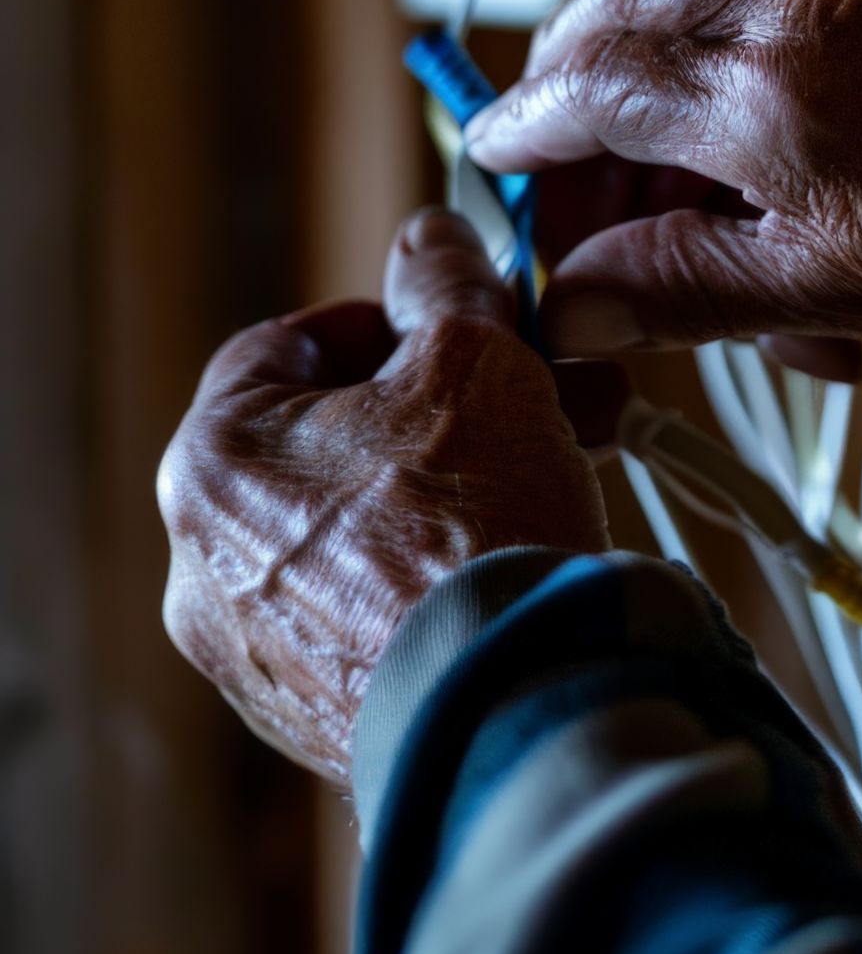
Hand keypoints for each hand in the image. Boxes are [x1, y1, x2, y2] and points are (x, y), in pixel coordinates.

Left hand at [158, 210, 615, 789]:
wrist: (508, 698)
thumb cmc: (470, 522)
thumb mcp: (472, 353)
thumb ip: (443, 280)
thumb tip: (431, 240)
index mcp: (211, 463)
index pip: (286, 346)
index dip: (384, 320)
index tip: (454, 320)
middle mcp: (206, 565)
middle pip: (336, 440)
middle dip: (449, 402)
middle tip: (533, 385)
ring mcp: (258, 652)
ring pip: (364, 525)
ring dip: (458, 480)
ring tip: (563, 458)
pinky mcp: (319, 713)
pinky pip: (379, 606)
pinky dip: (442, 567)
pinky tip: (523, 543)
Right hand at [466, 0, 861, 361]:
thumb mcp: (836, 287)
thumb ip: (683, 287)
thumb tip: (574, 305)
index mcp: (767, 91)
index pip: (588, 85)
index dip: (525, 122)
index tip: (496, 149)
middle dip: (576, 66)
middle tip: (579, 142)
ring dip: (647, 11)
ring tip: (661, 100)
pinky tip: (756, 51)